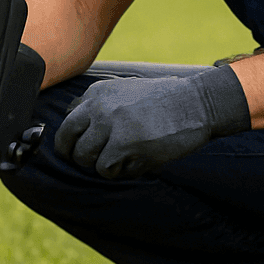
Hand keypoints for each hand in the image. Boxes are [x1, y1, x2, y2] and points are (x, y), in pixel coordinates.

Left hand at [55, 65, 249, 178]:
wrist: (197, 103)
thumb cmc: (166, 101)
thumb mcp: (127, 91)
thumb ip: (101, 105)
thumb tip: (75, 125)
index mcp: (98, 92)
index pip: (67, 120)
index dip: (72, 140)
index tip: (82, 147)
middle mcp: (99, 106)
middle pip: (66, 140)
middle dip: (76, 155)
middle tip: (93, 161)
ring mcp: (111, 125)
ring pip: (85, 158)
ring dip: (102, 165)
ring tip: (124, 160)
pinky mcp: (125, 144)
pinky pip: (106, 170)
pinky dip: (120, 172)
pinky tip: (137, 162)